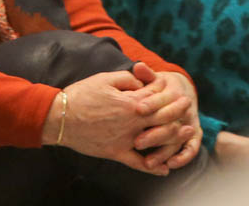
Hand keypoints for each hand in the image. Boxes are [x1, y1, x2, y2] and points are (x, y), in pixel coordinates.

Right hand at [49, 66, 177, 173]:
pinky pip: (136, 163)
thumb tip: (145, 82)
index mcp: (132, 103)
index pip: (160, 100)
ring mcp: (124, 140)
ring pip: (155, 141)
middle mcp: (131, 123)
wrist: (59, 118)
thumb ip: (130, 79)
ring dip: (173, 139)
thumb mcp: (107, 78)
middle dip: (179, 114)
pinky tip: (164, 170)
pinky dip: (151, 168)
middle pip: (164, 120)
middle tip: (189, 110)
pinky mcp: (114, 153)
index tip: (182, 95)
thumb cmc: (82, 95)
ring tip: (186, 135)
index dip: (173, 97)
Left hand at [129, 63, 202, 172]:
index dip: (152, 103)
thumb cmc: (161, 87)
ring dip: (164, 150)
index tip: (137, 110)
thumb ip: (146, 75)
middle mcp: (185, 108)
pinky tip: (170, 165)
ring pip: (179, 137)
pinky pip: (192, 147)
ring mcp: (190, 122)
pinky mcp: (194, 134)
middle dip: (154, 133)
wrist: (181, 92)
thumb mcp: (155, 79)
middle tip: (137, 142)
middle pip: (171, 121)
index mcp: (175, 92)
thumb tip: (138, 66)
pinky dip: (183, 157)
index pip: (164, 98)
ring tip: (148, 162)